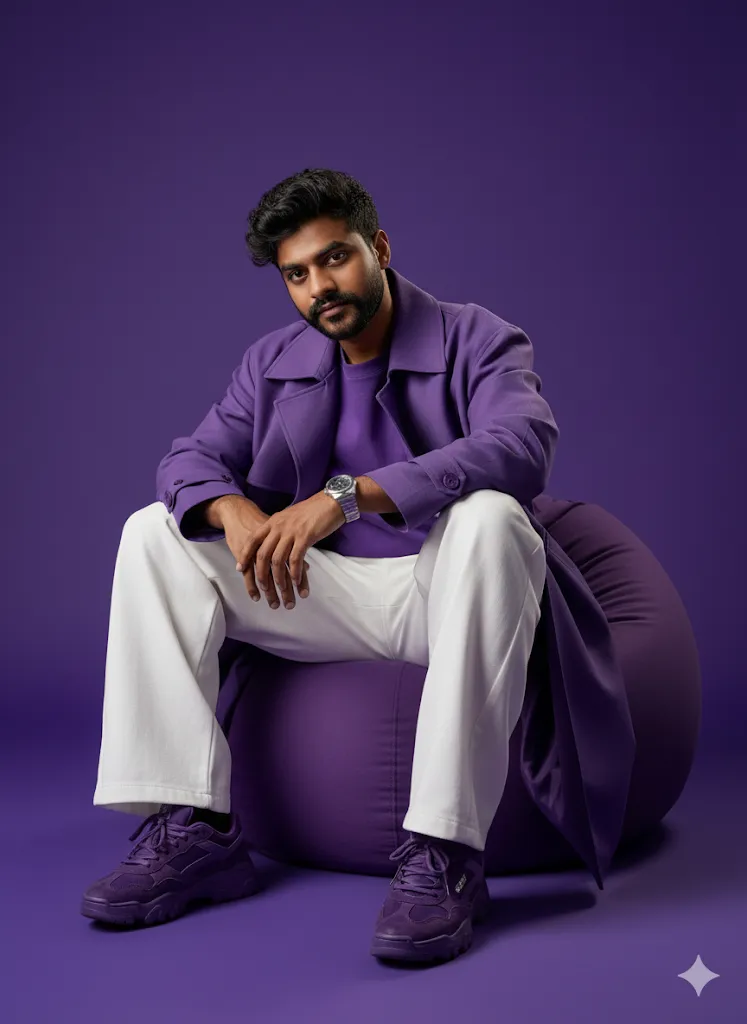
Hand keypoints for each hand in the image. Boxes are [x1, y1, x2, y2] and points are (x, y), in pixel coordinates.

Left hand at [235, 491, 344, 609]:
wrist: (331, 501)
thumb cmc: (312, 511)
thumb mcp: (289, 518)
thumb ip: (280, 530)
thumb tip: (274, 544)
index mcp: (273, 522)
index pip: (253, 540)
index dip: (245, 555)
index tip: (240, 568)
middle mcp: (279, 527)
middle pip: (263, 554)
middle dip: (261, 574)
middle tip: (264, 588)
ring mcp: (291, 532)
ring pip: (278, 560)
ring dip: (279, 578)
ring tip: (282, 590)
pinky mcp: (305, 537)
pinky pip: (295, 559)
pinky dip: (295, 573)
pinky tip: (297, 582)